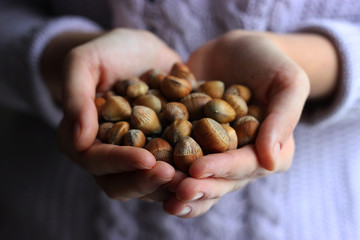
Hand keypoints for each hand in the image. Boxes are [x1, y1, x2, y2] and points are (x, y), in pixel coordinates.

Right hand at [56, 29, 181, 200]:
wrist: (138, 50)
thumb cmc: (106, 52)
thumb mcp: (84, 62)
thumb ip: (76, 96)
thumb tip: (79, 140)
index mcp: (82, 140)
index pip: (97, 161)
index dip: (121, 162)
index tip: (147, 159)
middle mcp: (108, 155)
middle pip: (122, 183)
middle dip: (148, 182)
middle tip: (175, 176)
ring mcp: (136, 156)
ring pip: (149, 184)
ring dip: (171, 185)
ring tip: (195, 178)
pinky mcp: (162, 151)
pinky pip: (173, 169)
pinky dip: (189, 172)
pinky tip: (210, 167)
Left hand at [163, 30, 309, 217]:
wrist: (237, 50)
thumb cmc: (269, 62)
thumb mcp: (288, 82)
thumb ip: (284, 118)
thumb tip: (272, 162)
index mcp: (268, 151)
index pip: (247, 166)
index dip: (223, 170)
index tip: (198, 170)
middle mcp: (240, 159)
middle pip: (219, 180)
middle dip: (197, 187)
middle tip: (175, 191)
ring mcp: (213, 152)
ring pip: (197, 178)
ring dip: (178, 187)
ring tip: (157, 192)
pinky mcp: (190, 141)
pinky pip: (176, 156)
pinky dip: (162, 165)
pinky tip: (143, 171)